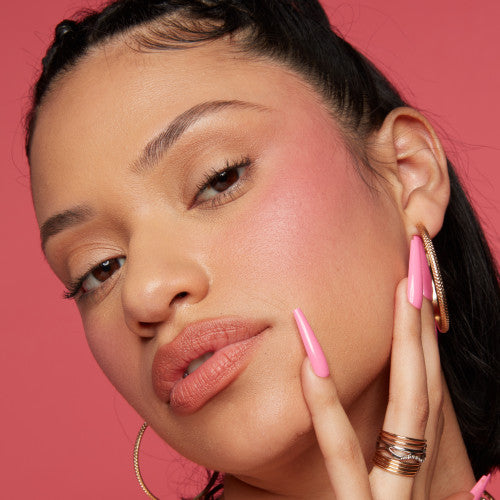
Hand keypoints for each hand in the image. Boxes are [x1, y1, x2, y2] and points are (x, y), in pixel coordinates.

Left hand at [297, 278, 470, 498]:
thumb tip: (383, 430)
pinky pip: (343, 456)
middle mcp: (413, 473)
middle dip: (425, 323)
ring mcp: (395, 495)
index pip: (425, 389)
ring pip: (408, 408)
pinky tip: (311, 359)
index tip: (420, 286)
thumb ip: (381, 467)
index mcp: (412, 466)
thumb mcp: (382, 498)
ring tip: (400, 287)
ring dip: (407, 344)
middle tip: (417, 263)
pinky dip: (326, 408)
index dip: (427, 337)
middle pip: (425, 385)